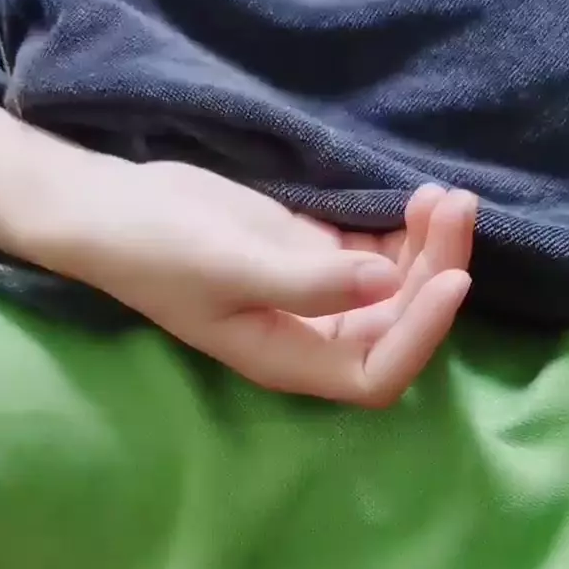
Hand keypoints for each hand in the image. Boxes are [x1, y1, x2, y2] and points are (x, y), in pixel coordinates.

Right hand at [57, 161, 474, 405]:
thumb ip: (309, 282)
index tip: (451, 277)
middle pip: (400, 322)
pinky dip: (406, 230)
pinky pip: (379, 252)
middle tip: (453, 205)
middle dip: (435, 269)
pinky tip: (417, 197)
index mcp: (290, 359)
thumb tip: (386, 281)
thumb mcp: (228, 267)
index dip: (422, 335)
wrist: (115, 208)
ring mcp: (319, 293)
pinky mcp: (317, 254)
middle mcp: (314, 335)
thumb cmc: (158, 250)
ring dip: (428, 246)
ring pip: (398, 284)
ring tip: (443, 195)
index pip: (376, 373)